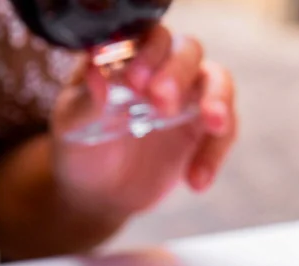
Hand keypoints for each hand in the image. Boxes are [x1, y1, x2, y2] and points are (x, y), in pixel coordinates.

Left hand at [50, 25, 236, 215]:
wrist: (99, 194)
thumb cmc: (81, 148)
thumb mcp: (74, 126)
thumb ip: (87, 100)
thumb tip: (96, 69)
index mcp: (128, 58)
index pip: (148, 36)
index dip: (148, 53)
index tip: (135, 82)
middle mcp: (161, 69)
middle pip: (187, 50)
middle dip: (179, 72)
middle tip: (162, 103)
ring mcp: (187, 98)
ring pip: (217, 80)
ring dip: (218, 99)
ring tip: (213, 124)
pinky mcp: (204, 130)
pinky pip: (224, 131)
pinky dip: (215, 153)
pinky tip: (195, 180)